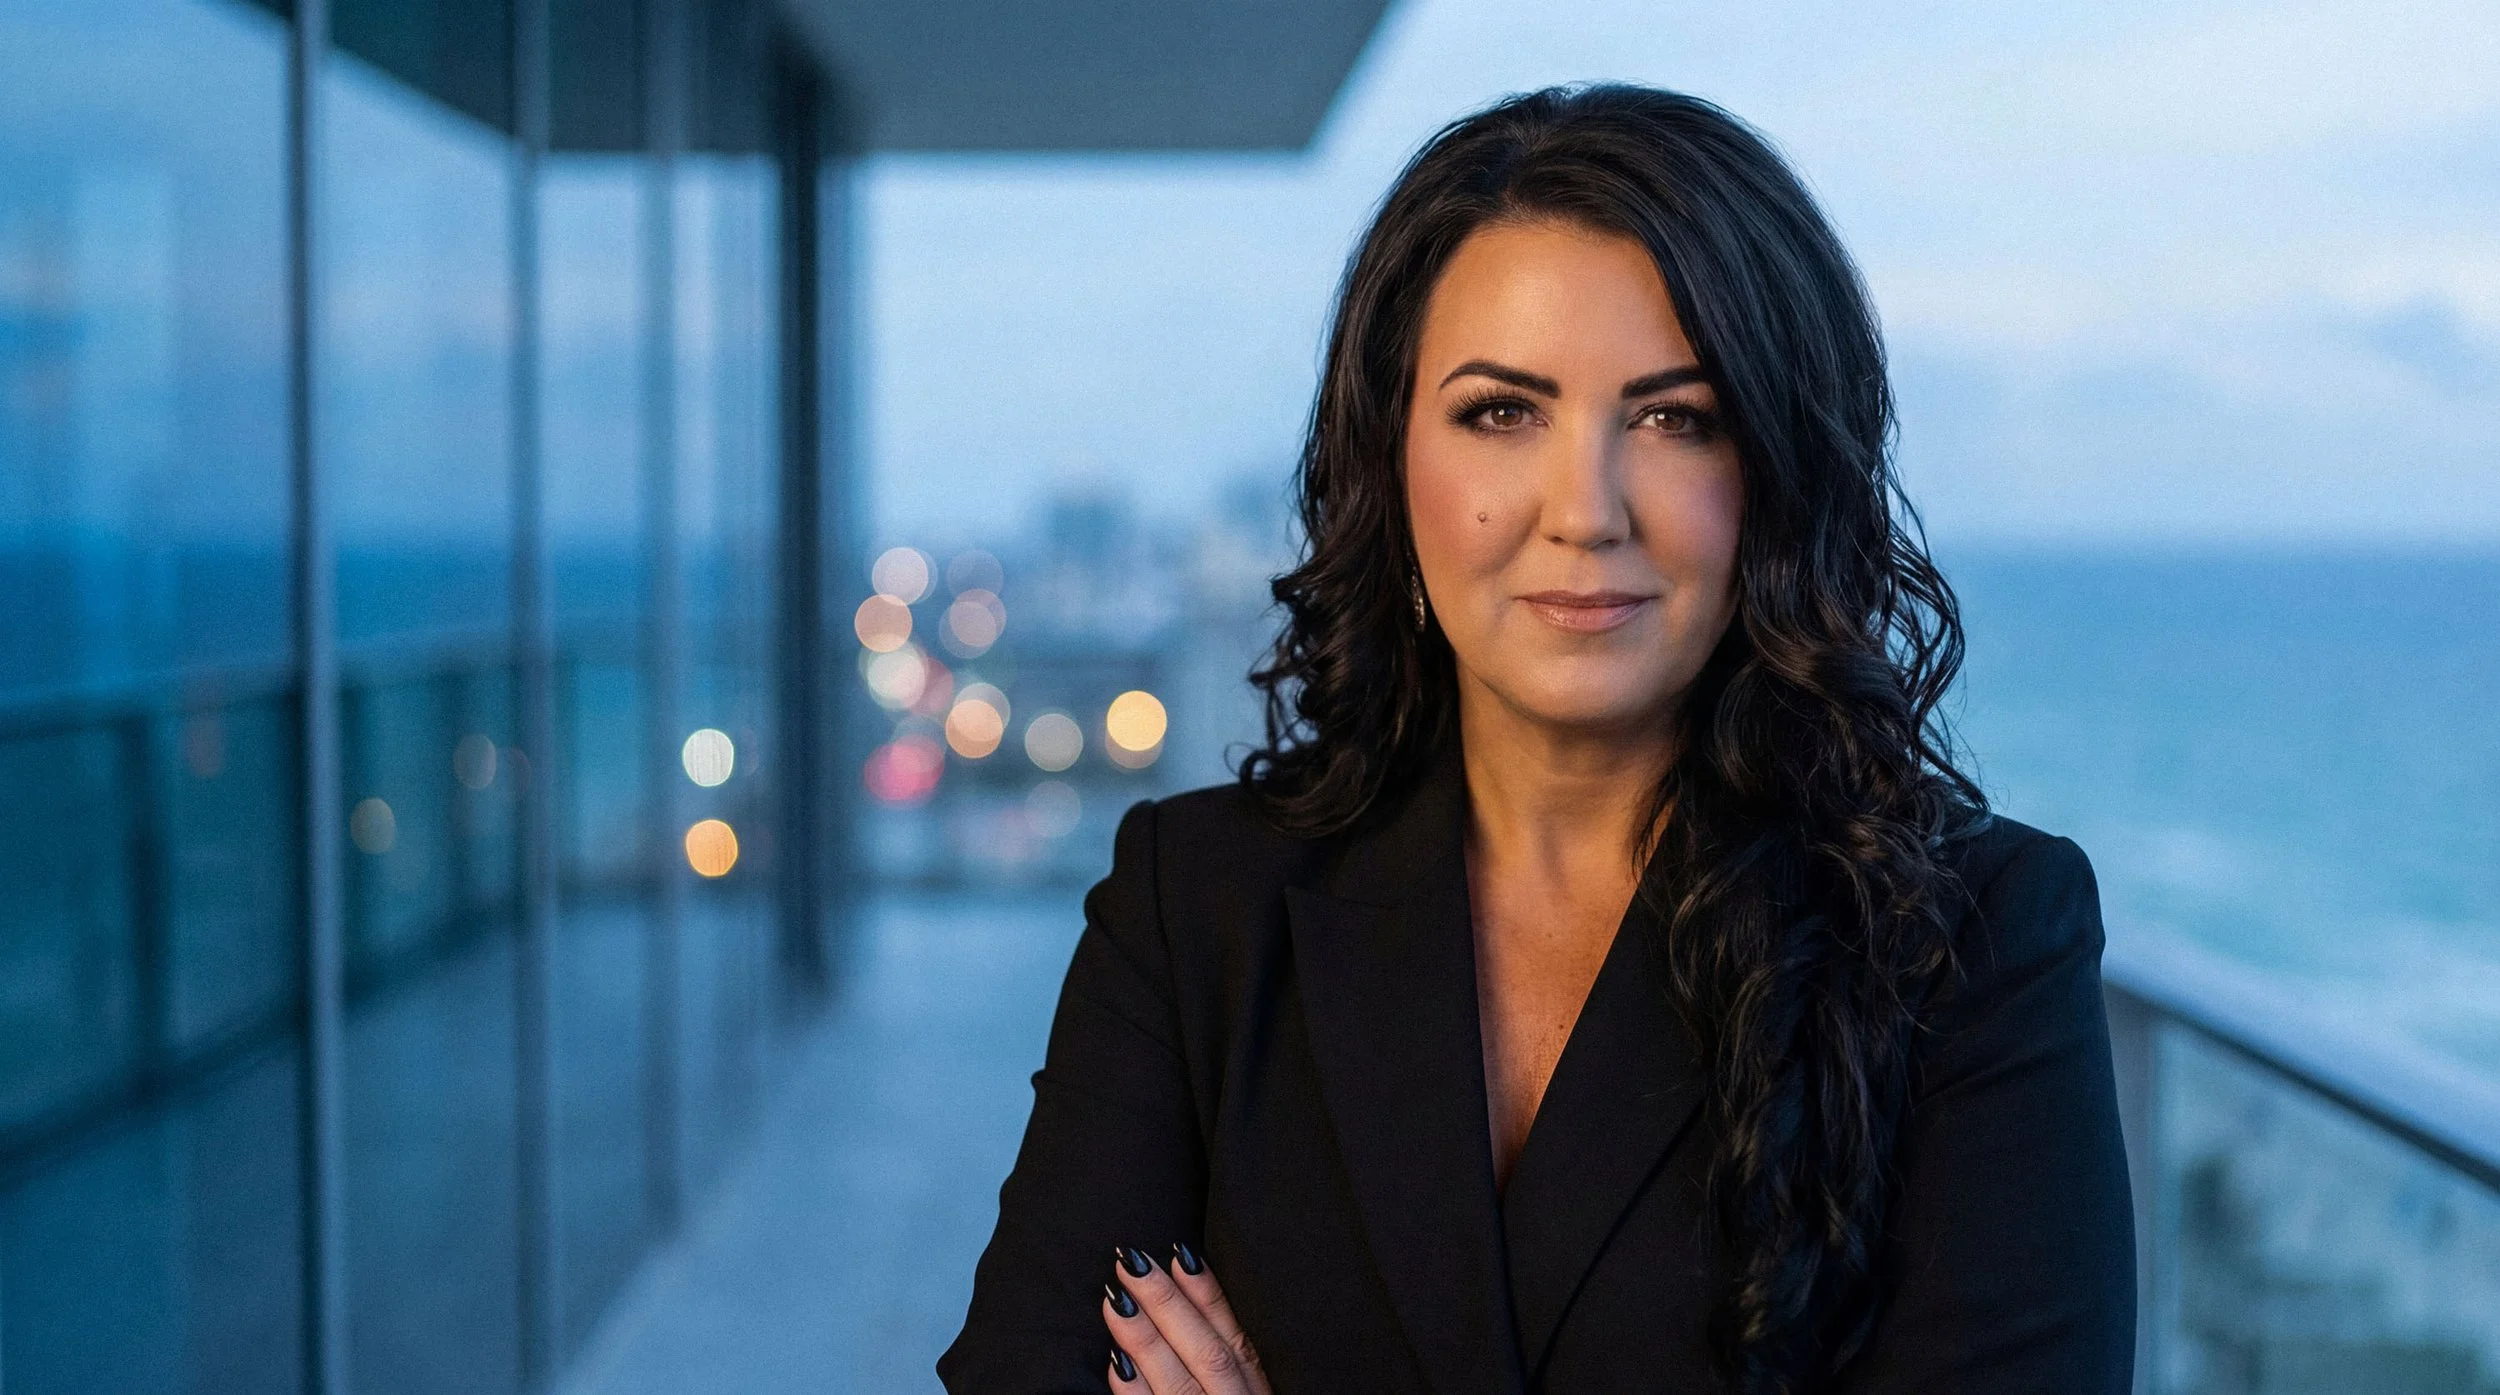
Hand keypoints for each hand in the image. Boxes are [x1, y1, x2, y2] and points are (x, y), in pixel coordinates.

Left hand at [1101, 1243, 1271, 1393]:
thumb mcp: (1249, 1392)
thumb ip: (1227, 1358)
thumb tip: (1191, 1290)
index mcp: (1254, 1391)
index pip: (1236, 1338)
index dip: (1209, 1296)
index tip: (1182, 1256)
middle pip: (1206, 1352)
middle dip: (1168, 1304)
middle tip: (1133, 1263)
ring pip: (1179, 1382)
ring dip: (1145, 1340)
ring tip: (1115, 1300)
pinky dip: (1135, 1392)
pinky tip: (1115, 1362)